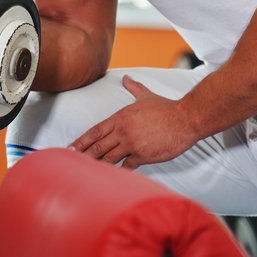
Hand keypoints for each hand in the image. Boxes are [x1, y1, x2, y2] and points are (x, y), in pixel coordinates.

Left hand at [70, 75, 198, 168]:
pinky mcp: (143, 156)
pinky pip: (127, 167)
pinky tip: (112, 177)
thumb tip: (126, 78)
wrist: (185, 119)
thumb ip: (134, 88)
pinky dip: (119, 172)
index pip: (95, 131)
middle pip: (97, 146)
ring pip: (109, 158)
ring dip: (97, 165)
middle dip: (83, 155)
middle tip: (71, 163)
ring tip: (86, 172)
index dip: (81, 141)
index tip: (70, 148)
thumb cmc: (166, 108)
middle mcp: (123, 132)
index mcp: (120, 118)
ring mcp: (132, 145)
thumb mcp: (146, 96)